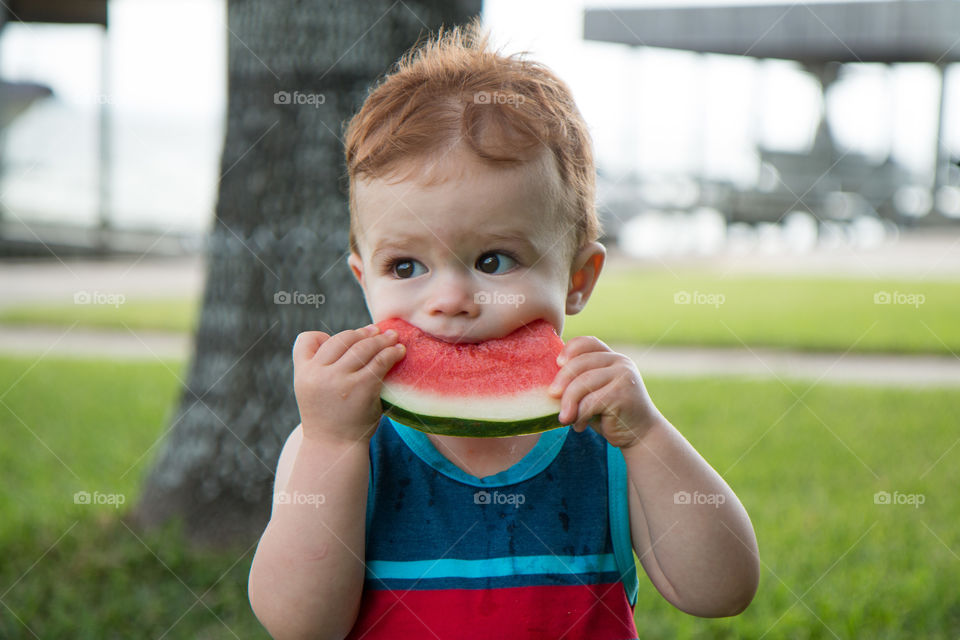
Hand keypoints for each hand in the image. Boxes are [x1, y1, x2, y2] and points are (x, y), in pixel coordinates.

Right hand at [292, 324, 405, 443]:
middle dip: (362, 333)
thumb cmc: (328, 418)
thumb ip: (321, 367)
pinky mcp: (363, 387)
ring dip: (381, 339)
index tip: (344, 339)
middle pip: (341, 339)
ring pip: (363, 347)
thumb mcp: (312, 390)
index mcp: (303, 373)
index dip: (323, 336)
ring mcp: (340, 380)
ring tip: (392, 337)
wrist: (335, 447)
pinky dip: (391, 353)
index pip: (307, 339)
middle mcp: (318, 374)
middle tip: (377, 330)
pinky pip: (380, 361)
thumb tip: (354, 338)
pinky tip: (399, 352)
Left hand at [548, 336, 660, 447]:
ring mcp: (624, 376)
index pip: (588, 342)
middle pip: (580, 363)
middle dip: (562, 381)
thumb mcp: (595, 393)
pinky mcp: (622, 394)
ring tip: (565, 418)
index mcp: (612, 358)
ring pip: (583, 383)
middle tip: (551, 396)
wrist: (641, 435)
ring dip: (569, 403)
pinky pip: (590, 402)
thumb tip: (549, 383)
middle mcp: (620, 362)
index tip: (558, 364)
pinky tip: (579, 426)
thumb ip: (580, 382)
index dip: (570, 349)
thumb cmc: (611, 414)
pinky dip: (579, 416)